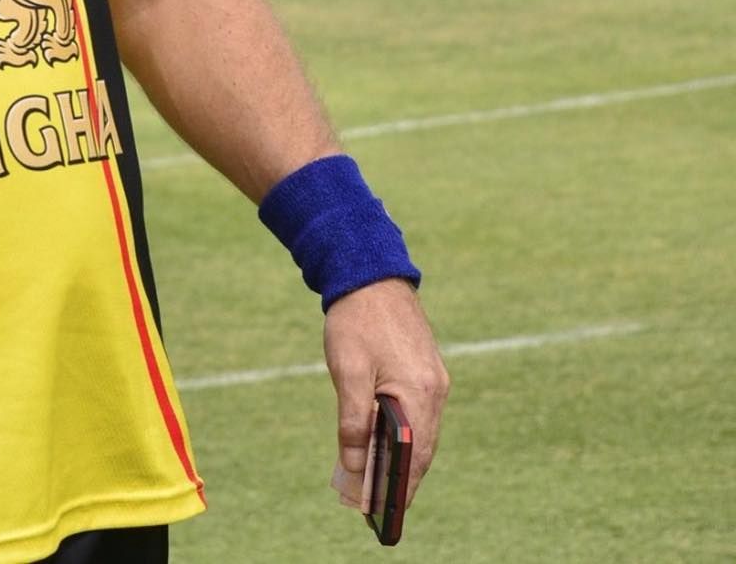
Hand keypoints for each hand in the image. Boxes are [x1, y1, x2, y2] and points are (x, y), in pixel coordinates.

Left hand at [323, 280, 448, 510]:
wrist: (371, 273)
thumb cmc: (357, 320)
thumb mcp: (348, 371)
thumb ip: (354, 421)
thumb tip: (355, 466)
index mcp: (420, 391)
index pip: (416, 456)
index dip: (402, 487)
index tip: (386, 511)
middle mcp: (435, 389)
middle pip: (423, 448)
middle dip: (403, 478)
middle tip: (380, 504)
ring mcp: (435, 379)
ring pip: (423, 432)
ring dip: (405, 457)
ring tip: (381, 481)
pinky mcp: (427, 369)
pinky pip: (421, 413)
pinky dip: (407, 434)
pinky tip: (388, 443)